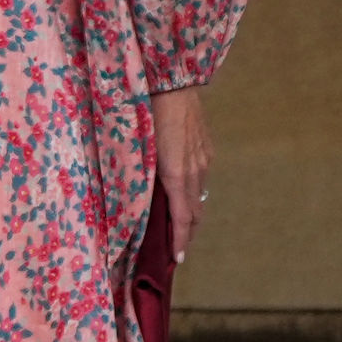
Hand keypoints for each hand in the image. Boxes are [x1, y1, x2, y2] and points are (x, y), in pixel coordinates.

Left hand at [153, 84, 214, 261]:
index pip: (182, 217)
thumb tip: (135, 199)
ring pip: (199, 195)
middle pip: (195, 211)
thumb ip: (138, 175)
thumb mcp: (137, 147)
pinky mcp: (205, 147)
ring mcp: (203, 158)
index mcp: (176, 173)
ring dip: (190, 215)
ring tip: (180, 230)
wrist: (171, 81)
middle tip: (177, 251)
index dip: (180, 240)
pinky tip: (184, 196)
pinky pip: (201, 178)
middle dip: (187, 233)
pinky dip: (193, 193)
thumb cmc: (145, 111)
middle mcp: (195, 169)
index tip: (178, 259)